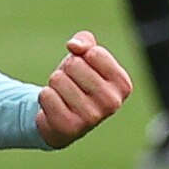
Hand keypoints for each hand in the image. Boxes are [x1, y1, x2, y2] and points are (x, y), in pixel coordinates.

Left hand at [35, 29, 132, 148]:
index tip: (84, 69)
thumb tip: (75, 46)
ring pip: (57, 79)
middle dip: (66, 71)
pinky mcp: (70, 126)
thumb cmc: (77, 83)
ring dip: (54, 85)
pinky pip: (46, 95)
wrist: (62, 117)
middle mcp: (113, 102)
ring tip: (63, 96)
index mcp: (123, 84)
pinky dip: (45, 97)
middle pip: (74, 65)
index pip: (94, 53)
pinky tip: (55, 107)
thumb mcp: (84, 58)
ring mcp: (93, 117)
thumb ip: (84, 42)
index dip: (80, 56)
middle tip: (71, 85)